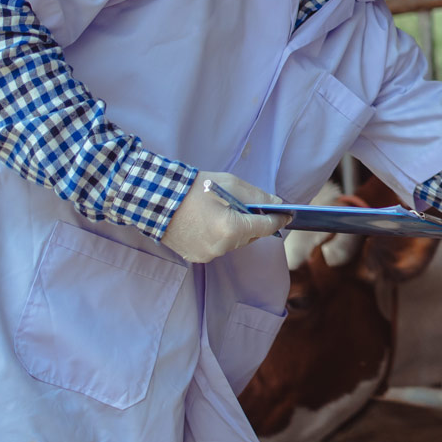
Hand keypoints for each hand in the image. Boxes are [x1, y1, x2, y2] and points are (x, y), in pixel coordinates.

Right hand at [161, 172, 291, 263]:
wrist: (154, 199)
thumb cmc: (192, 188)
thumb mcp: (230, 184)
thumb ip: (257, 196)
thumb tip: (278, 204)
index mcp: (232, 228)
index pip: (266, 227)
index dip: (279, 219)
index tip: (288, 214)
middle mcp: (222, 246)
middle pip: (251, 236)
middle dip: (254, 222)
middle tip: (251, 208)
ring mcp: (209, 255)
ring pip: (235, 243)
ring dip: (236, 230)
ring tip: (225, 213)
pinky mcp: (197, 257)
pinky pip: (218, 248)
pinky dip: (220, 237)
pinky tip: (210, 222)